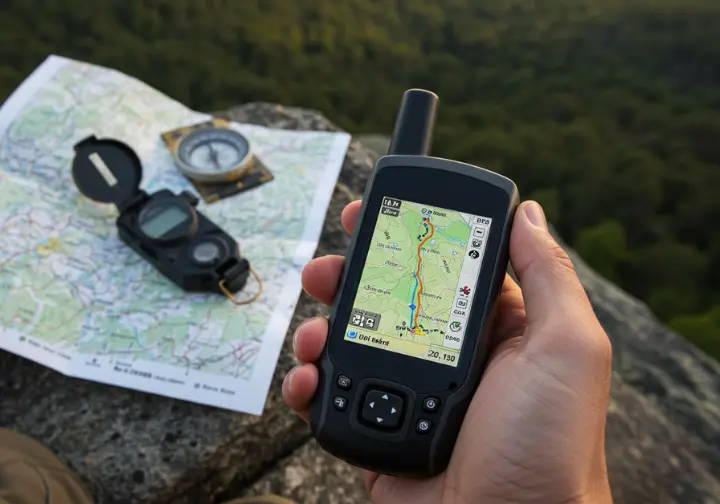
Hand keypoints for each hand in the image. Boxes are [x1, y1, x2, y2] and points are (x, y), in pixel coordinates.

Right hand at [283, 200, 613, 503]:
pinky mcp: (376, 430)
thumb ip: (549, 278)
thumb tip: (529, 214)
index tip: (376, 214)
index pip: (442, 267)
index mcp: (493, 330)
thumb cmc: (550, 450)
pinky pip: (331, 395)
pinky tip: (309, 378)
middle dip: (350, 276)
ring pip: (351, 342)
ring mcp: (408, 394)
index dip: (407, 237)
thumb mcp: (566, 350)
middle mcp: (448, 356)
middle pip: (386, 299)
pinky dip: (309, 382)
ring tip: (313, 332)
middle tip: (327, 268)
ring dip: (321, 327)